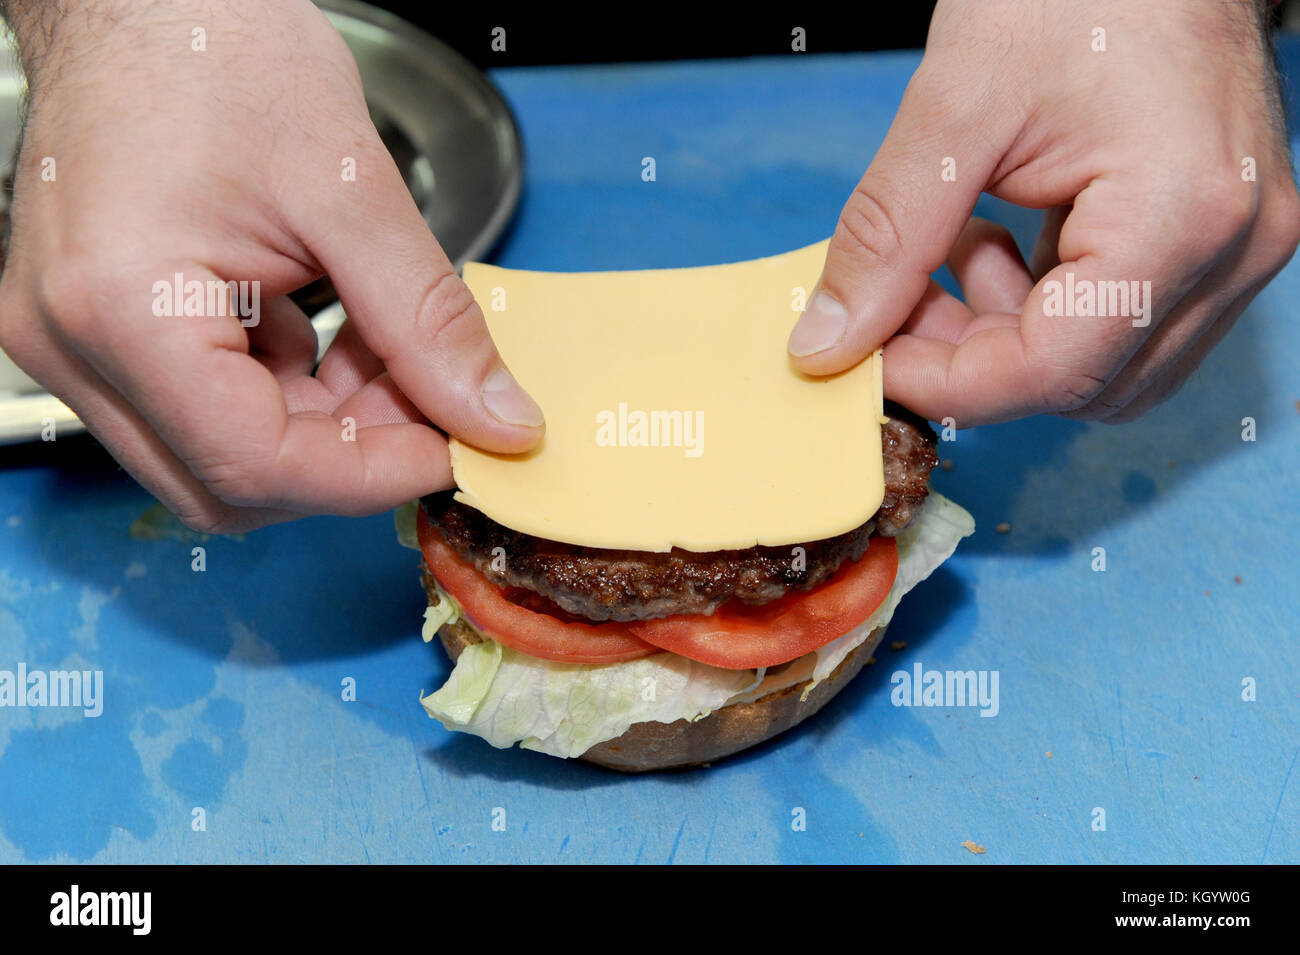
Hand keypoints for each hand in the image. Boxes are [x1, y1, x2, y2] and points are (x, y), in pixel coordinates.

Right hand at [0, 0, 543, 531]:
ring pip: (220, 457)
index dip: (372, 475)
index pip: (254, 463)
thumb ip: (428, 320)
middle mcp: (72, 346)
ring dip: (324, 428)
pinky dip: (289, 394)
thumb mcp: (350, 189)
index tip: (456, 449)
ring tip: (383, 347)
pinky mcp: (99, 331)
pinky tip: (334, 332)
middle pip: (230, 481)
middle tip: (430, 398)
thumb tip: (496, 419)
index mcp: (123, 309)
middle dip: (350, 456)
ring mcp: (74, 343)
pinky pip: (205, 410)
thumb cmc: (218, 50)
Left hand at [788, 0, 1299, 424]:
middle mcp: (1233, 251)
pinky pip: (1117, 324)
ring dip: (1002, 337)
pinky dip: (1038, 307)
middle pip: (1079, 382)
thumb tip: (827, 342)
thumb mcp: (956, 103)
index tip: (863, 358)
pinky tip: (993, 239)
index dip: (944, 383)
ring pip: (1099, 368)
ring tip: (948, 250)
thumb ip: (888, 235)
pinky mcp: (1215, 240)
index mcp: (1181, 217)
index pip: (1053, 369)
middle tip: (893, 300)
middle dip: (969, 360)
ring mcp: (1236, 249)